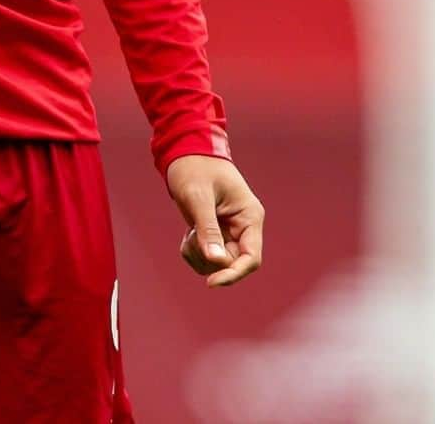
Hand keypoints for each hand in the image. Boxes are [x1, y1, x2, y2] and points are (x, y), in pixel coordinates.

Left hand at [166, 154, 263, 287]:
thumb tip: (215, 261)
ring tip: (190, 232)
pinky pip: (207, 257)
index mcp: (250, 217)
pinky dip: (194, 251)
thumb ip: (208, 229)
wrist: (183, 151)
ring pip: (218, 264)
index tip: (211, 282)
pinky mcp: (216, 234)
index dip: (233, 274)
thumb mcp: (198, 197)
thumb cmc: (194, 168)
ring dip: (200, 255)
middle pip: (232, 263)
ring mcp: (230, 231)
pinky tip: (188, 233)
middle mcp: (244, 227)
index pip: (251, 258)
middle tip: (191, 236)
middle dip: (209, 257)